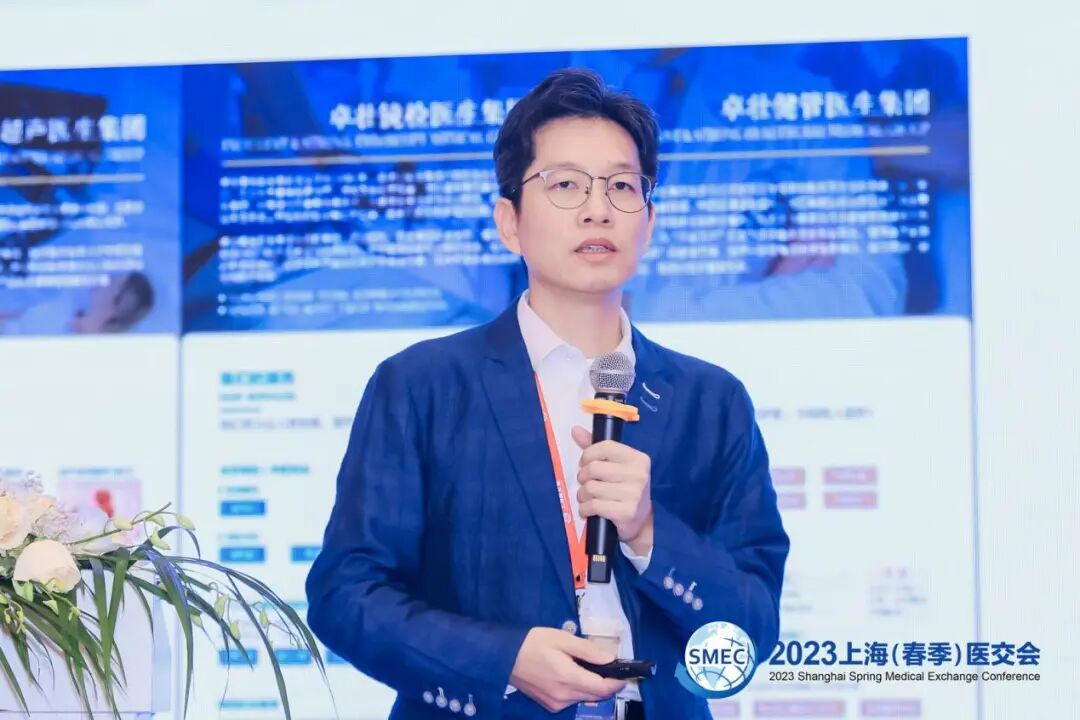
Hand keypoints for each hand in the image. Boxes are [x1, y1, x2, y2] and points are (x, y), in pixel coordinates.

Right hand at [510, 627, 625, 711]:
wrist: (504, 656)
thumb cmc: (533, 643)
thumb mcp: (563, 639)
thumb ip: (588, 651)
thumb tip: (611, 659)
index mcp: (568, 678)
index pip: (603, 689)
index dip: (617, 682)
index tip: (624, 672)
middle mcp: (564, 697)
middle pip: (596, 695)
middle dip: (606, 683)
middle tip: (606, 666)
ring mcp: (556, 704)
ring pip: (584, 697)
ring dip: (591, 685)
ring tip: (584, 666)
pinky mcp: (549, 705)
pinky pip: (572, 699)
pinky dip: (578, 689)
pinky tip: (570, 674)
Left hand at [571, 426, 653, 554]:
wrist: (641, 522)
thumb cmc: (625, 489)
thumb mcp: (615, 466)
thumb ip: (595, 448)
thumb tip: (575, 430)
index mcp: (638, 459)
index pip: (605, 446)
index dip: (588, 454)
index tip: (584, 463)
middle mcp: (639, 474)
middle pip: (594, 468)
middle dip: (583, 477)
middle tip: (585, 483)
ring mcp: (634, 494)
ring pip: (591, 488)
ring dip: (582, 495)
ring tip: (587, 498)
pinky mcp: (626, 512)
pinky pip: (593, 505)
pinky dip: (585, 509)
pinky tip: (588, 510)